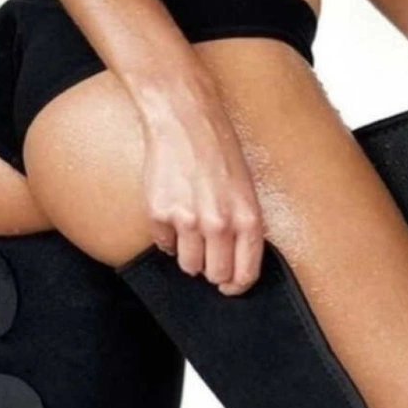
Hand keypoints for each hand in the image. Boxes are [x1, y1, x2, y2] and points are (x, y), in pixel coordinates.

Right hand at [138, 63, 263, 295]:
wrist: (185, 121)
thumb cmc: (220, 152)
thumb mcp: (246, 190)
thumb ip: (243, 228)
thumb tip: (234, 262)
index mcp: (247, 219)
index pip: (245, 273)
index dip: (237, 286)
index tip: (230, 286)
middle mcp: (219, 224)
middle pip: (214, 275)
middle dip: (212, 270)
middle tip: (208, 255)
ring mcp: (187, 221)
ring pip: (188, 265)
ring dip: (189, 254)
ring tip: (190, 227)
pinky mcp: (160, 215)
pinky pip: (163, 245)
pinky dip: (167, 235)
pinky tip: (173, 211)